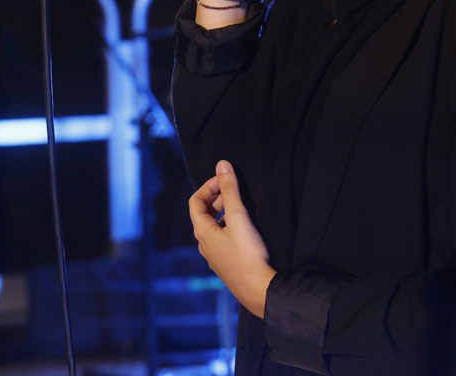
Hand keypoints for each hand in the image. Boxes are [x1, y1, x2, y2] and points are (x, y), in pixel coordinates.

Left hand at [188, 160, 276, 317]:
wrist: (260, 291)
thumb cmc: (248, 254)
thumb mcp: (239, 217)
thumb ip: (230, 190)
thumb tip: (221, 164)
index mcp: (202, 232)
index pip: (195, 202)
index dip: (208, 186)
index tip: (225, 179)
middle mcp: (204, 245)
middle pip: (203, 215)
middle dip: (217, 198)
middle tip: (235, 190)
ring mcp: (214, 257)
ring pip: (213, 228)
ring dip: (224, 213)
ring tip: (241, 207)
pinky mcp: (226, 265)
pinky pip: (222, 240)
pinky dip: (229, 227)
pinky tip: (245, 229)